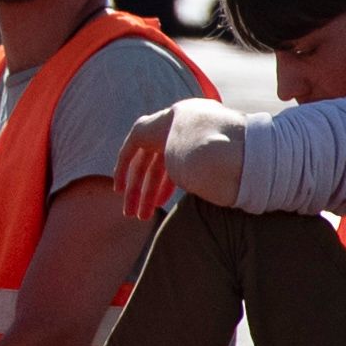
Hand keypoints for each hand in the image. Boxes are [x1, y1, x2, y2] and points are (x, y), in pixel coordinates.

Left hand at [117, 97, 245, 222]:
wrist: (207, 135)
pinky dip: (122, 170)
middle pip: (157, 168)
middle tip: (142, 216)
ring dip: (136, 190)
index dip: (166, 187)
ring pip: (142, 165)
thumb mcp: (216, 178)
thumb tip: (227, 201)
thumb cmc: (219, 162)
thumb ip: (213, 185)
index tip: (160, 204)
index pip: (175, 168)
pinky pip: (129, 152)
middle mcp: (176, 134)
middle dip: (149, 193)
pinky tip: (119, 190)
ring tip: (132, 214)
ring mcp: (159, 129)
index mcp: (196, 143)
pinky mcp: (143, 129)